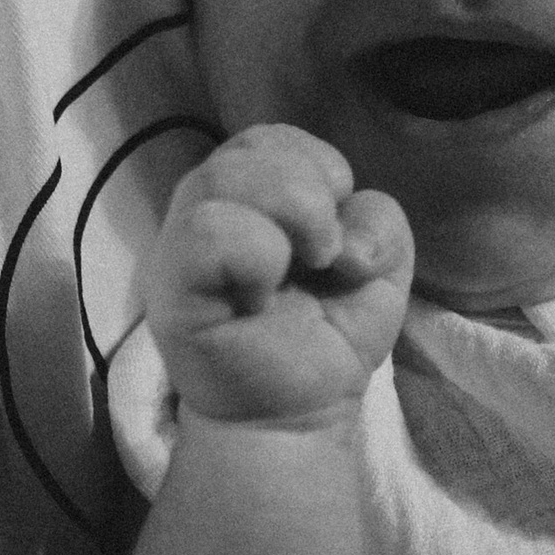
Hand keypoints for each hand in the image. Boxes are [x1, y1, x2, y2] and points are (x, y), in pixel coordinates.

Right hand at [147, 124, 411, 425]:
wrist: (294, 417)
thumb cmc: (325, 339)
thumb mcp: (379, 272)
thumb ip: (381, 222)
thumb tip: (346, 236)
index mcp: (249, 196)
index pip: (273, 137)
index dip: (320, 168)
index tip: (335, 230)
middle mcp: (209, 208)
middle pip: (252, 145)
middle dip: (312, 191)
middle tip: (323, 255)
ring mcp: (183, 245)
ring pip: (224, 175)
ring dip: (291, 216)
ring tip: (300, 271)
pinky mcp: (173, 286)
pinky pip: (208, 231)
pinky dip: (255, 254)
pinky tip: (261, 297)